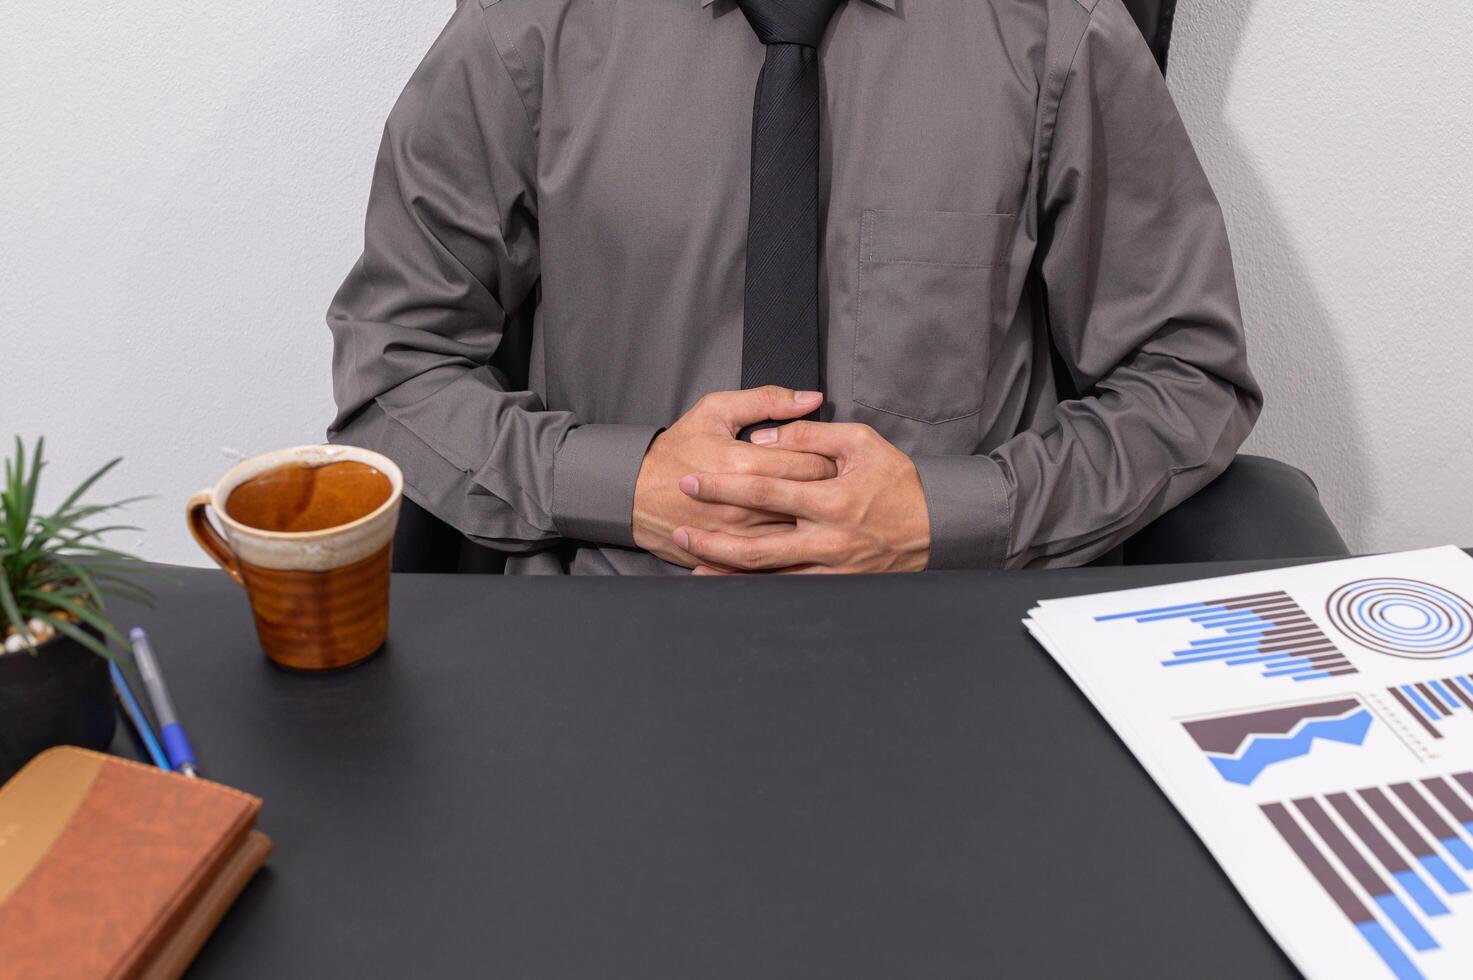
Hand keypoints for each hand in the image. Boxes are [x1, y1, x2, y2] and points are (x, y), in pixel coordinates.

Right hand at [633, 388, 836, 567]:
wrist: (631, 493)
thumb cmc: (676, 449)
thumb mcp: (715, 411)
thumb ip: (766, 401)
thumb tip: (812, 398)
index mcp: (743, 463)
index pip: (812, 464)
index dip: (830, 459)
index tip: (833, 457)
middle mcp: (743, 505)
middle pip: (810, 500)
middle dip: (829, 489)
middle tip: (836, 482)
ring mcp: (737, 536)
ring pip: (798, 533)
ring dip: (814, 521)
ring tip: (820, 507)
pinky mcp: (729, 558)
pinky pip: (774, 558)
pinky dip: (792, 549)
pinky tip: (799, 535)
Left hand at [673, 421, 930, 573]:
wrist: (936, 526)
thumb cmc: (896, 482)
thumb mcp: (860, 442)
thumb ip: (810, 434)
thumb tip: (764, 435)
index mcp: (831, 499)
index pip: (763, 491)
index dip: (722, 487)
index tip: (691, 481)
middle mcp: (826, 539)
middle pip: (754, 546)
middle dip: (711, 540)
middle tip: (680, 530)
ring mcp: (830, 569)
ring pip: (767, 576)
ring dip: (725, 572)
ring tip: (693, 562)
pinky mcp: (834, 585)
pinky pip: (787, 590)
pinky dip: (755, 589)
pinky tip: (731, 585)